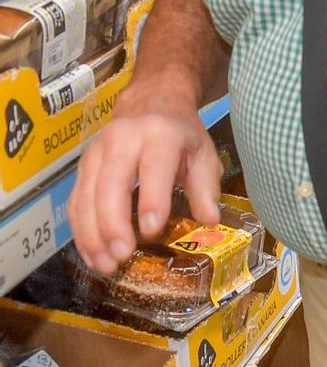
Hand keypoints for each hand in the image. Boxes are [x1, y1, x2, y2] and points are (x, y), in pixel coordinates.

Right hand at [69, 89, 221, 275]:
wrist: (151, 102)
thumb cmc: (181, 134)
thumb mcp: (203, 153)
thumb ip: (206, 187)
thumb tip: (210, 220)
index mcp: (160, 134)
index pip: (154, 168)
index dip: (152, 199)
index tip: (152, 231)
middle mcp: (122, 140)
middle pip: (110, 184)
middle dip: (113, 223)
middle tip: (122, 255)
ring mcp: (96, 153)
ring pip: (87, 196)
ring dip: (92, 234)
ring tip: (106, 264)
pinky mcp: (82, 167)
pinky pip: (76, 201)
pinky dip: (81, 231)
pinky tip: (92, 254)